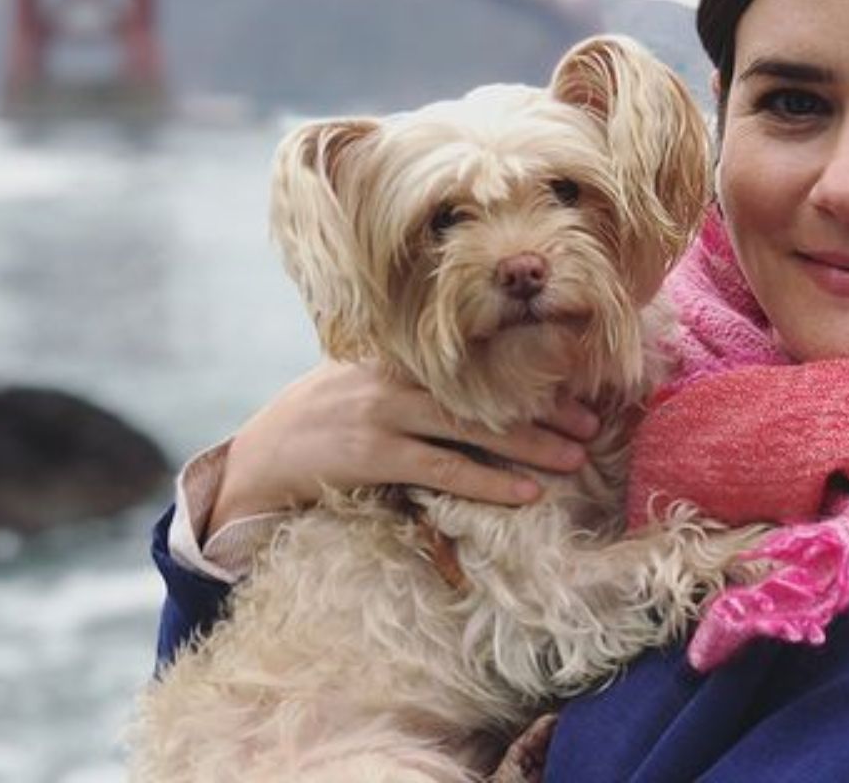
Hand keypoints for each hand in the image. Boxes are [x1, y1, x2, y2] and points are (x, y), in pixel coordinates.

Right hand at [206, 359, 600, 535]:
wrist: (256, 458)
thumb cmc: (319, 421)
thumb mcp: (362, 384)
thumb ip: (410, 380)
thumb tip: (470, 384)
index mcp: (399, 356)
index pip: (476, 360)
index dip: (527, 372)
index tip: (572, 383)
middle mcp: (396, 377)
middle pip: (485, 389)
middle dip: (542, 408)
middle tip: (591, 422)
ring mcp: (384, 414)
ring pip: (473, 427)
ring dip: (529, 445)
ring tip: (574, 457)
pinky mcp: (373, 455)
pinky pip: (444, 469)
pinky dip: (488, 481)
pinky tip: (524, 493)